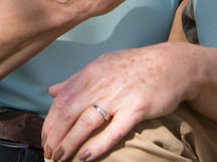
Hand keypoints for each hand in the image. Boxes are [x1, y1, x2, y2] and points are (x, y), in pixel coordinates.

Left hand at [43, 43, 191, 161]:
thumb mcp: (103, 65)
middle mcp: (101, 82)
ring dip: (70, 143)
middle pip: (69, 112)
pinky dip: (98, 145)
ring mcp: (119, 96)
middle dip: (55, 136)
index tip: (44, 138)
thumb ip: (76, 79)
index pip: (62, 99)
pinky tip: (86, 156)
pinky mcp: (137, 109)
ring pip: (86, 122)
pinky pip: (114, 130)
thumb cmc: (136, 66)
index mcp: (91, 72)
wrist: (172, 64)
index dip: (50, 121)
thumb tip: (52, 91)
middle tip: (49, 153)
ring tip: (60, 158)